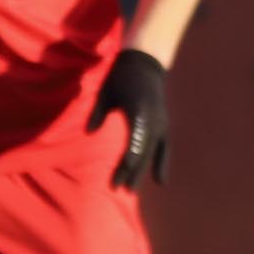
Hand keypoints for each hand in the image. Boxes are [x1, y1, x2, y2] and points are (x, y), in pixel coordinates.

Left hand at [85, 48, 168, 187]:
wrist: (145, 63)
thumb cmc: (120, 76)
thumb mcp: (106, 92)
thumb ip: (98, 112)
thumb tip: (89, 132)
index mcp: (139, 112)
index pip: (134, 147)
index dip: (124, 166)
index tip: (113, 181)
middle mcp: (153, 121)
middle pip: (142, 153)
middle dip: (130, 173)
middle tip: (119, 190)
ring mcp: (161, 123)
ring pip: (152, 153)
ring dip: (142, 172)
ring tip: (132, 190)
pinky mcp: (163, 124)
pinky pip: (164, 148)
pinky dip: (161, 163)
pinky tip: (160, 181)